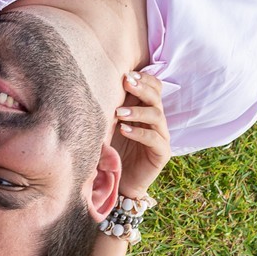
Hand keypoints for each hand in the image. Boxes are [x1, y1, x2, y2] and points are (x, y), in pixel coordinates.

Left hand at [110, 69, 170, 197]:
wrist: (119, 181)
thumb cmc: (112, 150)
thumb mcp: (109, 125)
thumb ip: (111, 107)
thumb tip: (95, 83)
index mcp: (145, 110)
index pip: (154, 87)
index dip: (144, 79)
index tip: (126, 74)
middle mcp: (156, 120)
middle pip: (156, 97)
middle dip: (142, 88)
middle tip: (126, 83)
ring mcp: (161, 136)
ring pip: (157, 115)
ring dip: (137, 111)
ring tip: (118, 114)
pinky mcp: (162, 153)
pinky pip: (154, 139)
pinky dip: (139, 133)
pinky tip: (124, 130)